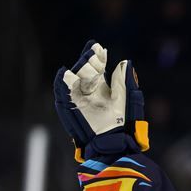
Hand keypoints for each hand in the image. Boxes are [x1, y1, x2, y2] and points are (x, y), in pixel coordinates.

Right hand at [53, 40, 148, 161]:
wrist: (115, 144)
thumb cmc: (125, 124)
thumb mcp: (128, 100)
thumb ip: (126, 81)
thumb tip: (125, 62)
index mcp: (103, 88)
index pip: (97, 67)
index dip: (97, 56)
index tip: (98, 47)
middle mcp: (89, 92)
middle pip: (83, 70)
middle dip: (87, 61)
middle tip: (92, 54)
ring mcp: (78, 99)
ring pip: (73, 79)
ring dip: (77, 69)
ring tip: (84, 61)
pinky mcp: (70, 109)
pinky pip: (62, 93)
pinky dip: (61, 83)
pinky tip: (65, 73)